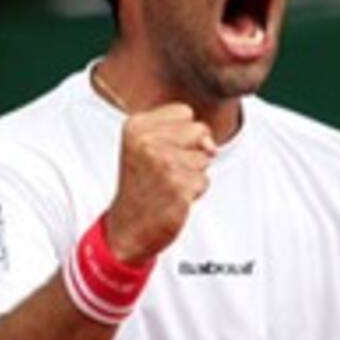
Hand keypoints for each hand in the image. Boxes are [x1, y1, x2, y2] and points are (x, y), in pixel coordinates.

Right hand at [105, 104, 216, 263]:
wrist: (127, 227)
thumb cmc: (142, 186)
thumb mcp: (146, 146)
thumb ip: (182, 132)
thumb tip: (211, 146)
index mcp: (136, 125)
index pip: (184, 112)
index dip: (181, 134)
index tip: (160, 151)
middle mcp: (147, 142)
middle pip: (200, 130)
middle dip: (191, 152)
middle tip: (165, 171)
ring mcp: (164, 164)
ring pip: (204, 157)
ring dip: (192, 174)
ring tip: (168, 185)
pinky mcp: (179, 187)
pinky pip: (205, 181)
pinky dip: (194, 193)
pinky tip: (173, 199)